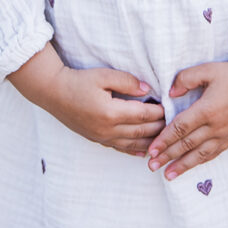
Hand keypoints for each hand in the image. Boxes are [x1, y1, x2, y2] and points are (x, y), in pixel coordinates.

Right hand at [9, 43, 166, 155]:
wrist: (52, 92)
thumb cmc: (77, 81)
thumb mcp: (102, 75)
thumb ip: (127, 81)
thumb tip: (148, 89)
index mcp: (111, 112)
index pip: (144, 114)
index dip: (160, 112)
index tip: (171, 108)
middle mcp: (108, 128)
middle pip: (142, 131)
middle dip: (160, 127)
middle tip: (175, 123)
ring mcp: (102, 136)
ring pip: (134, 144)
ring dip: (151, 142)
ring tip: (166, 139)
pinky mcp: (96, 139)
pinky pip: (120, 148)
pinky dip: (135, 151)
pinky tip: (145, 152)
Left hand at [147, 35, 227, 179]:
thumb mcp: (205, 70)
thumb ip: (184, 80)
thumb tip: (170, 94)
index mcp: (207, 110)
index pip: (180, 128)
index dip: (164, 140)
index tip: (152, 150)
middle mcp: (216, 126)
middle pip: (187, 145)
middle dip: (168, 156)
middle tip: (152, 166)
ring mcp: (226, 134)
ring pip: (201, 154)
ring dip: (183, 165)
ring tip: (168, 175)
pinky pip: (214, 153)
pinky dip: (200, 161)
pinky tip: (190, 166)